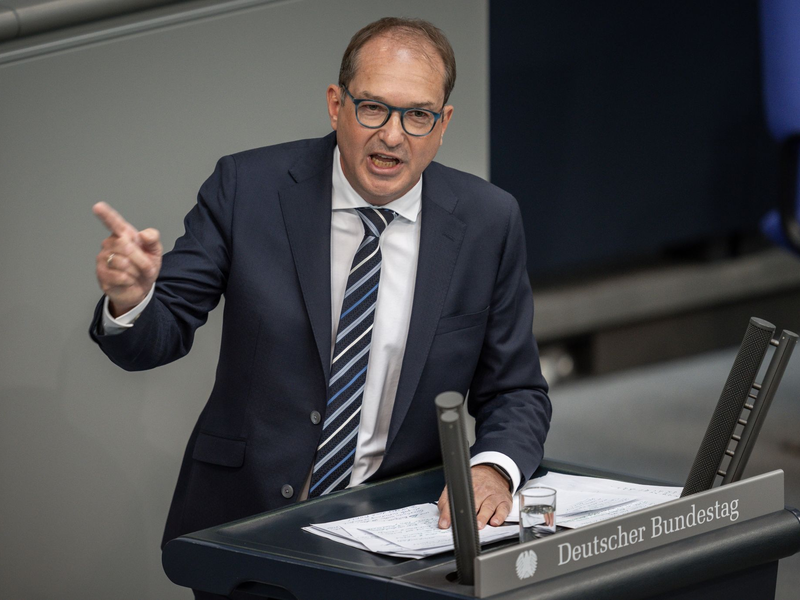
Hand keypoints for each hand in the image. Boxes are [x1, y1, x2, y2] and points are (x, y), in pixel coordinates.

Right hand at [93, 202, 161, 316]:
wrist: (141, 288)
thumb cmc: (145, 267)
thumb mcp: (155, 251)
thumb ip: (153, 239)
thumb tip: (144, 234)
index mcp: (122, 235)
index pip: (113, 222)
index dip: (106, 214)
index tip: (97, 207)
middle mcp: (109, 244)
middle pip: (126, 247)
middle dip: (141, 260)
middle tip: (146, 267)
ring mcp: (103, 259)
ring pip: (123, 263)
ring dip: (136, 271)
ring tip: (135, 274)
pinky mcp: (101, 274)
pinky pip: (120, 276)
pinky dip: (130, 280)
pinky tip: (128, 281)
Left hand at [437, 464, 512, 529]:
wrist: (494, 473)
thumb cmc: (475, 484)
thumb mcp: (458, 488)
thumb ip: (447, 502)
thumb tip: (443, 521)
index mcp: (466, 487)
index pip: (455, 500)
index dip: (449, 512)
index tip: (444, 523)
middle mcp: (481, 490)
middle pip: (473, 503)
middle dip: (469, 515)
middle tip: (464, 524)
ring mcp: (493, 496)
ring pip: (488, 506)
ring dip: (483, 516)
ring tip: (479, 525)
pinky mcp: (504, 502)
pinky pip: (503, 509)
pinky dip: (500, 516)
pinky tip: (495, 522)